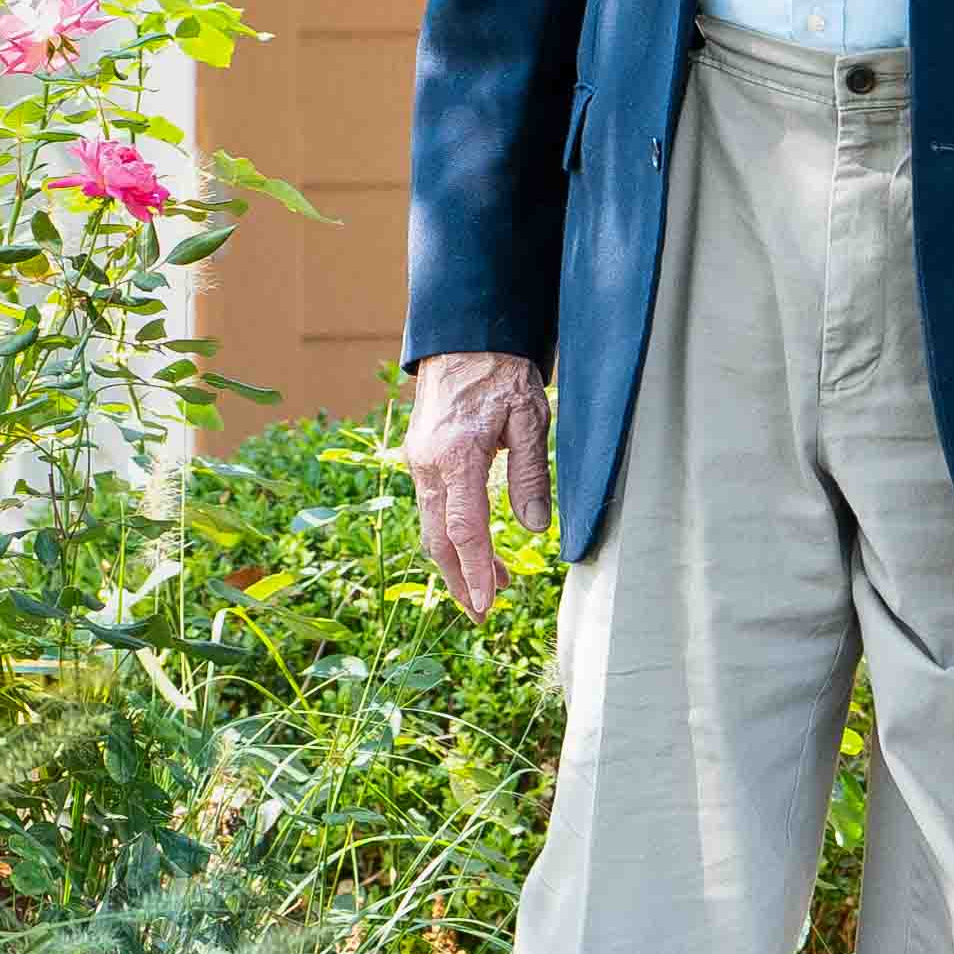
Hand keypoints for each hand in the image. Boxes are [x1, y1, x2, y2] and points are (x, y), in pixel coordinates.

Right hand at [400, 350, 554, 616]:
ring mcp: (418, 462)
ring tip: (488, 588)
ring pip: (432, 526)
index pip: (464, 530)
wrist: (464, 338)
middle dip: (459, 580)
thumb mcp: (529, 418)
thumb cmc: (502, 372)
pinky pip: (432, 507)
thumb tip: (535, 529)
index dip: (475, 572)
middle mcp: (428, 464)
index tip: (487, 604)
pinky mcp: (420, 458)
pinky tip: (473, 547)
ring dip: (457, 561)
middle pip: (438, 539)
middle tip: (481, 615)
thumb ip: (530, 474)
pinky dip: (450, 535)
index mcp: (456, 456)